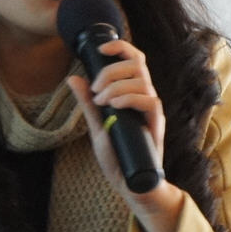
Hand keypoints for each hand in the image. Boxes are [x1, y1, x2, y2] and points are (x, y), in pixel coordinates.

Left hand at [68, 39, 186, 231]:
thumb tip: (73, 78)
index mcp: (133, 94)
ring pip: (142, 81)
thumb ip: (88, 104)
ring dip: (116, 86)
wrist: (131, 184)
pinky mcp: (156, 124)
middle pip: (138, 64)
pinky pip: (150, 101)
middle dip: (112, 70)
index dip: (120, 47)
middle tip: (95, 90)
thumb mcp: (97, 127)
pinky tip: (115, 105)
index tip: (101, 50)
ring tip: (101, 102)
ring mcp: (152, 111)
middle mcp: (146, 97)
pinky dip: (130, 98)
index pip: (134, 60)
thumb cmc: (118, 157)